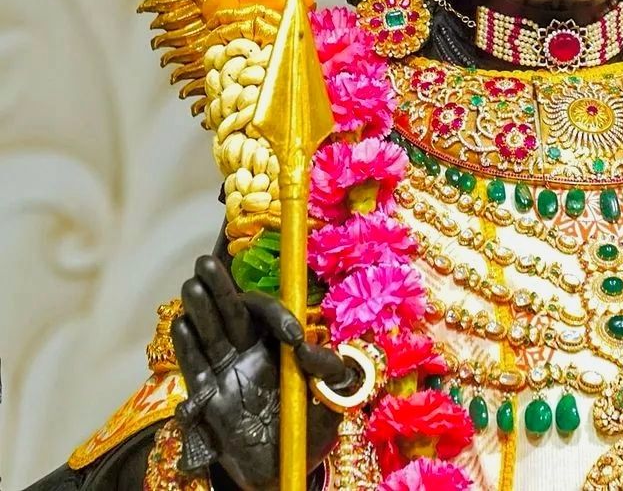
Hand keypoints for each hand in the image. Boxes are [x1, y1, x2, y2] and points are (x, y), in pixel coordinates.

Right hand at [171, 255, 351, 490]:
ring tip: (192, 286)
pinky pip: (196, 370)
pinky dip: (188, 348)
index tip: (295, 338)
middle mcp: (249, 350)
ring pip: (210, 333)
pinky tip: (181, 324)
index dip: (278, 316)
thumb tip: (308, 347)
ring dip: (200, 310)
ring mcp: (227, 372)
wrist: (285, 468)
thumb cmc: (310, 426)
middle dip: (220, 287)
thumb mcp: (332, 397)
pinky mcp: (211, 400)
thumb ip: (329, 370)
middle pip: (231, 312)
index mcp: (277, 343)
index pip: (270, 314)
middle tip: (206, 262)